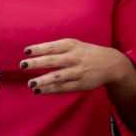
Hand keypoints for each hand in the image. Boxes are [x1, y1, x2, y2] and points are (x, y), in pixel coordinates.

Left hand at [21, 39, 135, 95]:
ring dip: (43, 80)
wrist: (112, 64)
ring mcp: (78, 72)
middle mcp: (75, 58)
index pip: (53, 46)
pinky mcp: (80, 84)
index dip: (39, 49)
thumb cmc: (88, 54)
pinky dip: (50, 89)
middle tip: (22, 65)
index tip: (26, 51)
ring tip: (30, 83)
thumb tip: (35, 54)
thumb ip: (58, 48)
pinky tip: (39, 90)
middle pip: (54, 60)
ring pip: (58, 76)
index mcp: (73, 46)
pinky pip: (63, 87)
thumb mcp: (76, 45)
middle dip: (37, 63)